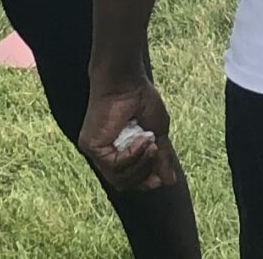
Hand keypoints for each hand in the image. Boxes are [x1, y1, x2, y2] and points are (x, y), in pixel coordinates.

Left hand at [80, 76, 180, 192]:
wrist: (126, 79)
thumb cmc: (140, 99)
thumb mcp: (157, 132)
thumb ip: (160, 158)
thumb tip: (170, 182)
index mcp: (117, 150)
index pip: (130, 179)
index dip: (146, 181)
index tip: (162, 174)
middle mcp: (103, 153)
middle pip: (124, 183)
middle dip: (145, 175)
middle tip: (157, 154)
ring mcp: (96, 151)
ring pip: (119, 179)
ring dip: (141, 165)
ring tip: (152, 144)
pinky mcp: (92, 146)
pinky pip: (114, 166)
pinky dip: (132, 155)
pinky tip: (142, 139)